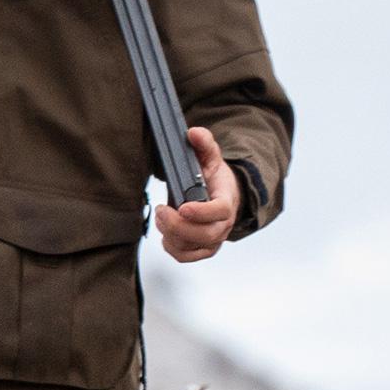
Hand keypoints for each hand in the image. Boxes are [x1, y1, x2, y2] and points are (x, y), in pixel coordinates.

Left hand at [154, 127, 239, 263]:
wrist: (223, 197)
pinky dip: (172, 247)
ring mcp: (214, 240)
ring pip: (192, 247)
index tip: (183, 206)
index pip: (220, 211)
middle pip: (205, 234)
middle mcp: (224, 224)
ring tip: (162, 217)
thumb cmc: (215, 180)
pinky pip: (186, 256)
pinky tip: (166, 233)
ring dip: (171, 235)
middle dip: (178, 225)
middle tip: (161, 210)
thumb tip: (193, 133)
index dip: (202, 212)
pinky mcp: (203, 250)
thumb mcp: (211, 158)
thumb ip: (204, 145)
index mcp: (228, 201)